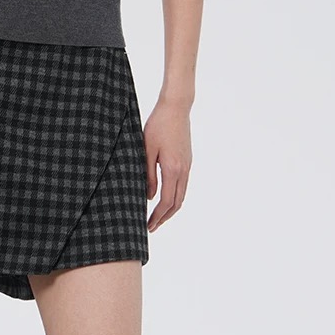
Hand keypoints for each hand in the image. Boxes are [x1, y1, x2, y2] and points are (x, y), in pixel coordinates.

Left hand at [144, 96, 191, 231]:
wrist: (176, 108)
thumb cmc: (158, 125)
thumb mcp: (146, 150)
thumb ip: (147, 175)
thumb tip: (149, 197)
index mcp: (172, 169)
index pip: (166, 201)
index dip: (158, 217)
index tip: (149, 226)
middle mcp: (183, 170)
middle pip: (177, 203)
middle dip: (164, 217)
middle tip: (152, 227)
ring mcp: (187, 165)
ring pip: (181, 195)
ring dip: (170, 208)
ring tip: (158, 216)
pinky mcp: (187, 160)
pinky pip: (183, 185)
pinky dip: (175, 196)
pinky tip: (165, 196)